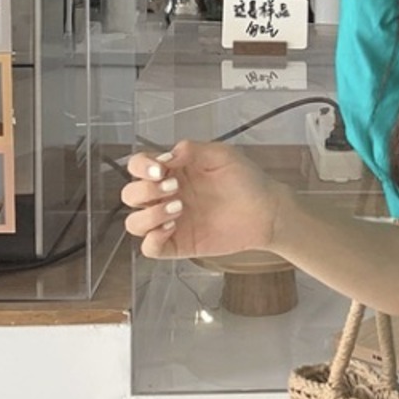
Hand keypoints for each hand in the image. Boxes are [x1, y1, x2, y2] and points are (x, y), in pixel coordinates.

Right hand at [121, 140, 287, 260]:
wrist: (267, 211)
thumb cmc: (247, 181)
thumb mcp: (222, 155)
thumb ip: (192, 150)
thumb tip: (166, 156)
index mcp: (172, 172)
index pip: (137, 166)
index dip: (140, 167)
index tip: (160, 170)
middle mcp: (166, 196)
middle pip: (131, 194)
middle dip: (145, 190)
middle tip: (174, 188)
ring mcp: (170, 222)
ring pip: (134, 223)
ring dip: (148, 215)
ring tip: (178, 208)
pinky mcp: (179, 244)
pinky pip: (149, 248)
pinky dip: (152, 240)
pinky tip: (172, 228)